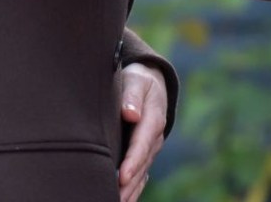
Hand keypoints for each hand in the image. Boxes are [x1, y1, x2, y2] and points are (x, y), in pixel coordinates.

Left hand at [117, 63, 167, 201]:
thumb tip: (131, 113)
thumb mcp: (136, 80)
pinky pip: (141, 175)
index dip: (133, 161)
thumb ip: (132, 95)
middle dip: (130, 183)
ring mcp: (151, 148)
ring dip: (131, 190)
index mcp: (154, 118)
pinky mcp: (145, 155)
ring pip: (142, 173)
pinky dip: (134, 189)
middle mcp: (155, 137)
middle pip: (142, 163)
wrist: (150, 84)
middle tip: (116, 198)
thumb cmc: (138, 81)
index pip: (143, 143)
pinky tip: (124, 200)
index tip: (123, 176)